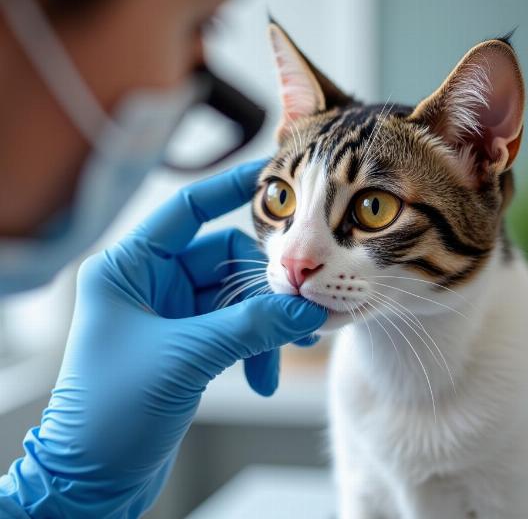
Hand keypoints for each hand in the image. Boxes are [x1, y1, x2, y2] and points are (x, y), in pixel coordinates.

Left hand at [0, 160, 325, 517]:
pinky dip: (254, 347)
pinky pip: (234, 327)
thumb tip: (304, 309)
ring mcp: (170, 312)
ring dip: (263, 326)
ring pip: (235, 298)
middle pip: (223, 261)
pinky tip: (263, 378)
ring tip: (282, 357)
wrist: (94, 480)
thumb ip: (251, 327)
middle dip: (262, 290)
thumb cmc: (112, 413)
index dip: (229, 189)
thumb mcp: (187, 358)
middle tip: (297, 314)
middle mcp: (149, 282)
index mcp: (128, 267)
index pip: (187, 209)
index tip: (270, 176)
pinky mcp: (186, 341)